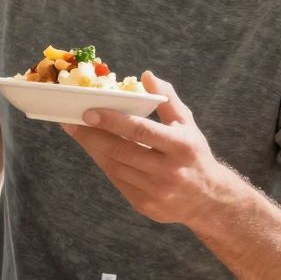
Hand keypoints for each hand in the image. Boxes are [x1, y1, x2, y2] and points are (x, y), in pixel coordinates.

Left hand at [65, 73, 235, 227]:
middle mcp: (169, 171)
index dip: (112, 121)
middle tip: (72, 121)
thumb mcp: (187, 124)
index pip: (141, 131)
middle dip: (92, 135)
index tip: (89, 112)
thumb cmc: (194, 154)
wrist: (208, 199)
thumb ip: (167, 99)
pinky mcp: (145, 204)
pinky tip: (95, 150)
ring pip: (114, 167)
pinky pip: (117, 181)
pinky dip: (104, 163)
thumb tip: (146, 75)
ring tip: (79, 132)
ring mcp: (156, 191)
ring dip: (93, 149)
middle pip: (121, 151)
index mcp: (181, 147)